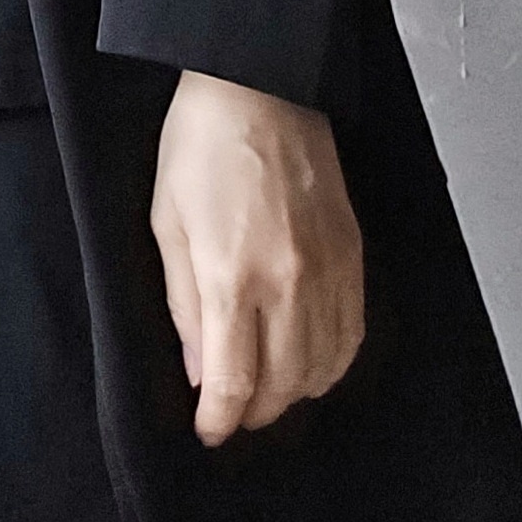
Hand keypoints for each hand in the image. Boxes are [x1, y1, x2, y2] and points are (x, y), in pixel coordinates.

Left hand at [150, 68, 365, 444]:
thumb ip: (182, 304)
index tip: (207, 433)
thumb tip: (198, 372)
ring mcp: (329, 274)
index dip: (220, 420)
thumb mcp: (166, 222)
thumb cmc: (199, 147)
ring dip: (293, 394)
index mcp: (231, 276)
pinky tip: (308, 363)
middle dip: (254, 413)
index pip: (234, 381)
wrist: (260, 88)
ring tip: (265, 392)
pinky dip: (331, 364)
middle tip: (232, 414)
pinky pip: (352, 337)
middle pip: (283, 387)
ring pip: (322, 370)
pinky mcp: (354, 259)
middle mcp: (288, 284)